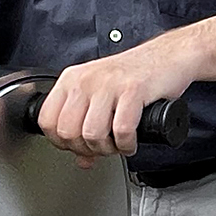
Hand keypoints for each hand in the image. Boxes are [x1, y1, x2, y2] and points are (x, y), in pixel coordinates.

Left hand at [34, 36, 193, 158]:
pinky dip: (127, 145)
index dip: (61, 143)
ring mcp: (109, 84)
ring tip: (118, 145)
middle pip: (67, 132)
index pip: (47, 120)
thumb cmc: (135, 76)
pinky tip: (131, 142)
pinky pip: (121, 130)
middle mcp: (86, 80)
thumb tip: (81, 159)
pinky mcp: (133, 90)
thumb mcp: (102, 96)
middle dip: (85, 149)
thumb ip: (86, 125)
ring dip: (107, 149)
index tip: (77, 147)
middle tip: (101, 149)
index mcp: (72, 79)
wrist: (169, 56)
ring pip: (92, 134)